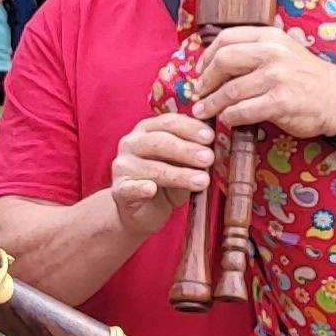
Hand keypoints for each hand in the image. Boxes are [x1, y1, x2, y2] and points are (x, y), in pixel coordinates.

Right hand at [107, 112, 215, 230]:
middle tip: (209, 158)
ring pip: (152, 168)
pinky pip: (130, 188)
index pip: (169, 122)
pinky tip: (151, 189)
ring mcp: (122, 166)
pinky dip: (141, 188)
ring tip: (202, 181)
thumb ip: (193, 155)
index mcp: (147, 130)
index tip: (210, 137)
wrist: (143, 212)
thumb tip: (216, 148)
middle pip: (159, 142)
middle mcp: (131, 143)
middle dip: (187, 150)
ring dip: (179, 174)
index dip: (190, 128)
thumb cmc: (167, 182)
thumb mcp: (182, 165)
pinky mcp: (119, 190)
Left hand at [189, 26, 335, 137]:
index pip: (226, 39)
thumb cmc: (305, 76)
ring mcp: (277, 77)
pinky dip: (229, 117)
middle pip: (224, 61)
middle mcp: (272, 53)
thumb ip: (255, 50)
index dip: (206, 57)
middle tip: (198, 92)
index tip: (200, 72)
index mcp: (270, 36)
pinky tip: (226, 120)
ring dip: (212, 103)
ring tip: (203, 111)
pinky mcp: (280, 102)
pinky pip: (243, 110)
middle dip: (205, 80)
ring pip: (231, 90)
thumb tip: (215, 61)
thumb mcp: (283, 50)